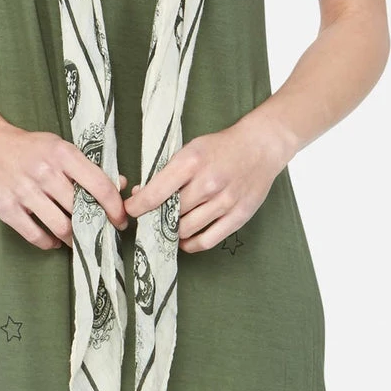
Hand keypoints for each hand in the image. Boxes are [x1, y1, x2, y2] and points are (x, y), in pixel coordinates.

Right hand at [0, 120, 128, 250]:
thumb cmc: (30, 148)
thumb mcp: (60, 148)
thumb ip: (88, 168)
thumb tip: (121, 185)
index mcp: (62, 154)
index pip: (99, 185)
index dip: (115, 207)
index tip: (120, 220)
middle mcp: (45, 172)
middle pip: (80, 209)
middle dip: (93, 226)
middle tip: (98, 233)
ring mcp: (24, 191)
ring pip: (60, 226)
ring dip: (73, 239)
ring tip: (76, 240)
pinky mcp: (6, 207)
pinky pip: (35, 235)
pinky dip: (49, 243)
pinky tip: (54, 241)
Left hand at [122, 115, 289, 251]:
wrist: (260, 146)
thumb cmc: (221, 147)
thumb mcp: (190, 149)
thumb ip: (168, 171)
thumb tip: (143, 194)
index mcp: (192, 163)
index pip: (155, 194)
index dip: (137, 207)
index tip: (129, 210)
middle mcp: (208, 184)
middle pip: (170, 214)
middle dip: (155, 217)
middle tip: (150, 217)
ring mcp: (225, 202)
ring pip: (186, 229)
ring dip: (172, 230)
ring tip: (168, 225)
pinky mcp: (239, 216)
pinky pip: (208, 240)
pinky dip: (191, 244)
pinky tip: (184, 238)